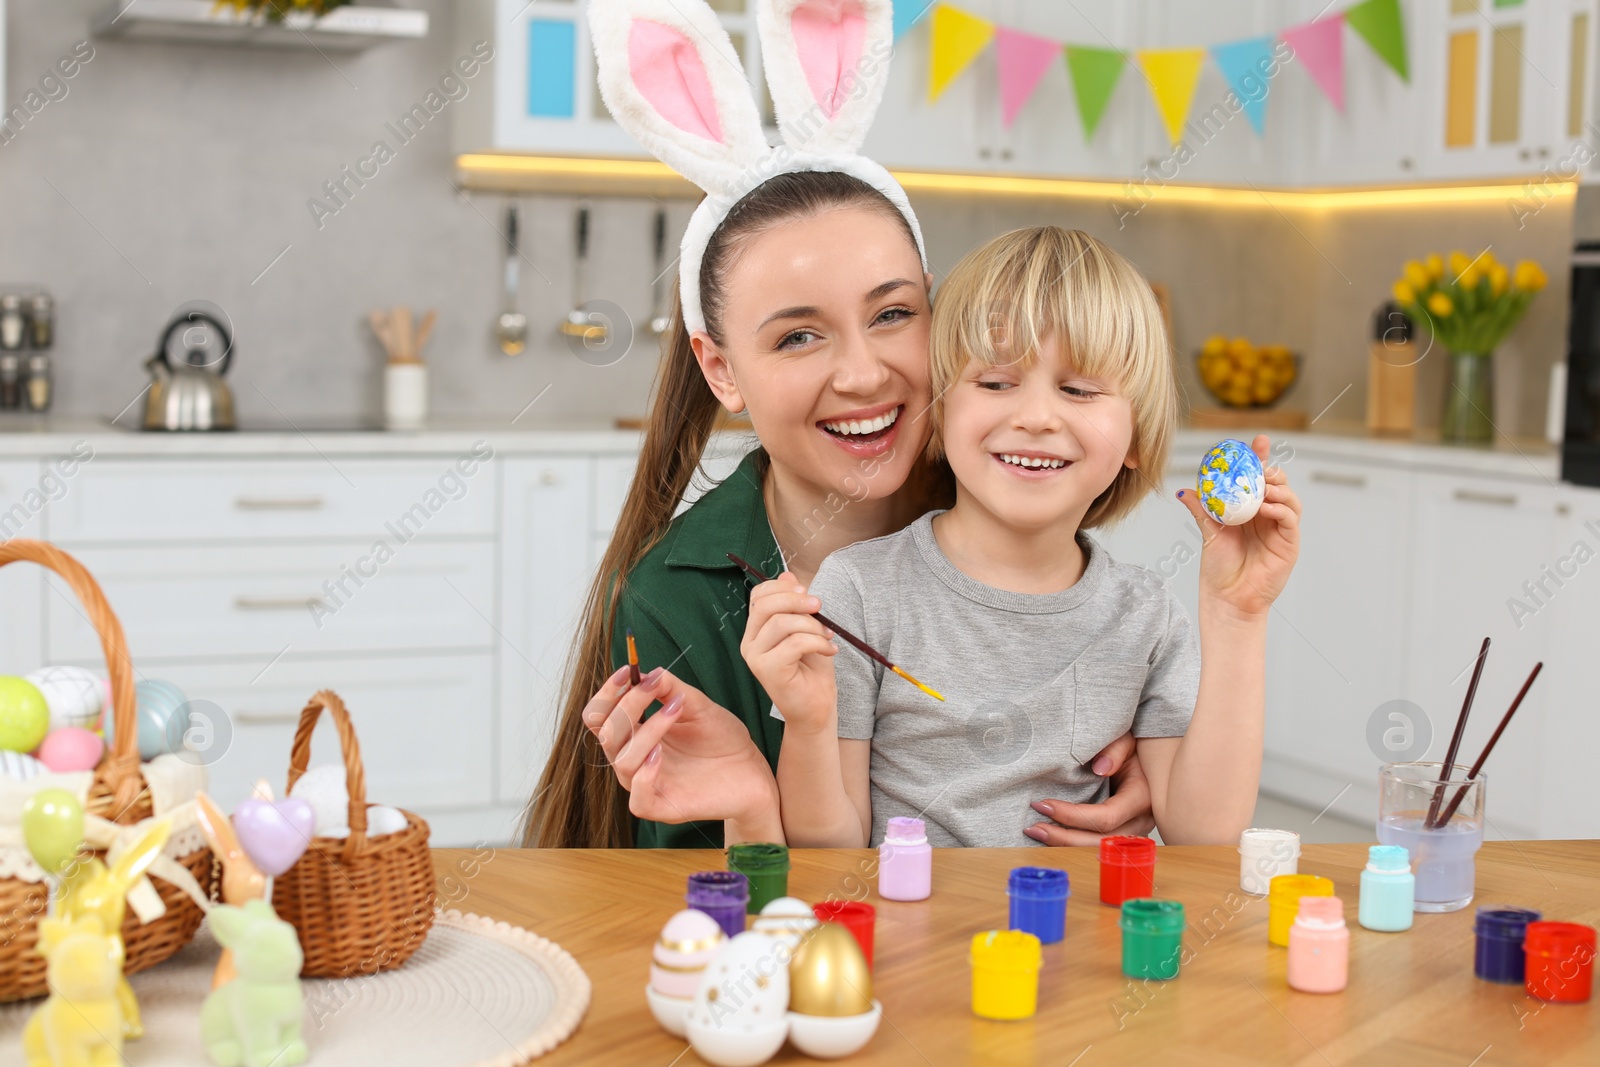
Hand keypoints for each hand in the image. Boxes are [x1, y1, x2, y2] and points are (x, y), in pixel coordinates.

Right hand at [581, 666, 777, 831]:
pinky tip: (660, 755)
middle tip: (657, 687)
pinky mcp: (662, 808)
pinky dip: (644, 776)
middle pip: (607, 733)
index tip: (629, 670)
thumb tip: (647, 671)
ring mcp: (645, 785)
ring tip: (675, 711)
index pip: (600, 716)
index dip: (608, 693)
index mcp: (635, 734)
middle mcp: (634, 759)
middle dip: (629, 705)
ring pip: (623, 760)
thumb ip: (670, 688)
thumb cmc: (722, 738)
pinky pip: (638, 799)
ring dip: (647, 731)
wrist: (752, 770)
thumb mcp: (696, 705)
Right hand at [739, 573, 838, 732]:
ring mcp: (755, 657)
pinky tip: (829, 650)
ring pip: (782, 623)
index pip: (759, 596)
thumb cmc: (812, 670)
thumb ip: (796, 605)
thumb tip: (788, 574)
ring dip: (812, 625)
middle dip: (797, 600)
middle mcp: (750, 643)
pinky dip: (817, 642)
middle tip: (820, 606)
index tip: (806, 590)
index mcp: (756, 631)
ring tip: (827, 637)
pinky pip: (794, 643)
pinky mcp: (768, 670)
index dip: (781, 587)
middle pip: (766, 605)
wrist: (816, 708)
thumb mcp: (807, 629)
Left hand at [1024, 734, 1156, 844]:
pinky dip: (1072, 845)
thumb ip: (1115, 749)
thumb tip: (1100, 768)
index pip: (1105, 817)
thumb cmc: (1132, 749)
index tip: (1043, 804)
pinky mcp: (1123, 838)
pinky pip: (1097, 847)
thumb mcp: (1126, 741)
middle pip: (1100, 842)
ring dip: (1065, 845)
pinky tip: (1050, 837)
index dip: (1072, 815)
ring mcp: (1133, 833)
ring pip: (1097, 850)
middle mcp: (1140, 821)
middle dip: (1064, 838)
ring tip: (1036, 833)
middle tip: (1033, 827)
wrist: (1143, 761)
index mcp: (1141, 797)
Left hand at [1177, 434, 1301, 619]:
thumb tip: (1183, 491)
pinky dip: (1281, 510)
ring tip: (1263, 488)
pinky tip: (1267, 508)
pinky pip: (1291, 520)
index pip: (1258, 479)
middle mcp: (1267, 516)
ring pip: (1289, 499)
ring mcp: (1280, 529)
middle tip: (1261, 466)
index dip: (1260, 459)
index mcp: (1250, 509)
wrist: (1227, 598)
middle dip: (1272, 471)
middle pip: (1278, 484)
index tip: (1257, 442)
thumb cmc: (1219, 568)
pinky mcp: (1289, 544)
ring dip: (1278, 489)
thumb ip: (1202, 510)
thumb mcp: (1209, 532)